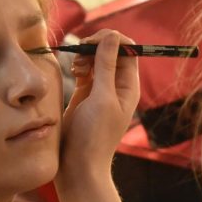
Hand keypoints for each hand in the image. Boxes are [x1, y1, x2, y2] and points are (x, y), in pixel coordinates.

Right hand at [58, 30, 139, 178]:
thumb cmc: (94, 135)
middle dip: (95, 46)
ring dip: (85, 56)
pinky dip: (78, 66)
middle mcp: (117, 85)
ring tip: (76, 68)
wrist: (78, 165)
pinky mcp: (85, 94)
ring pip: (96, 58)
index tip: (93, 42)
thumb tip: (112, 36)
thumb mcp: (102, 97)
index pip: (128, 49)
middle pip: (111, 50)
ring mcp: (100, 89)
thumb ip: (106, 65)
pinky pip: (84, 70)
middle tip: (81, 55)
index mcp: (128, 85)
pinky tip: (73, 74)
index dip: (112, 40)